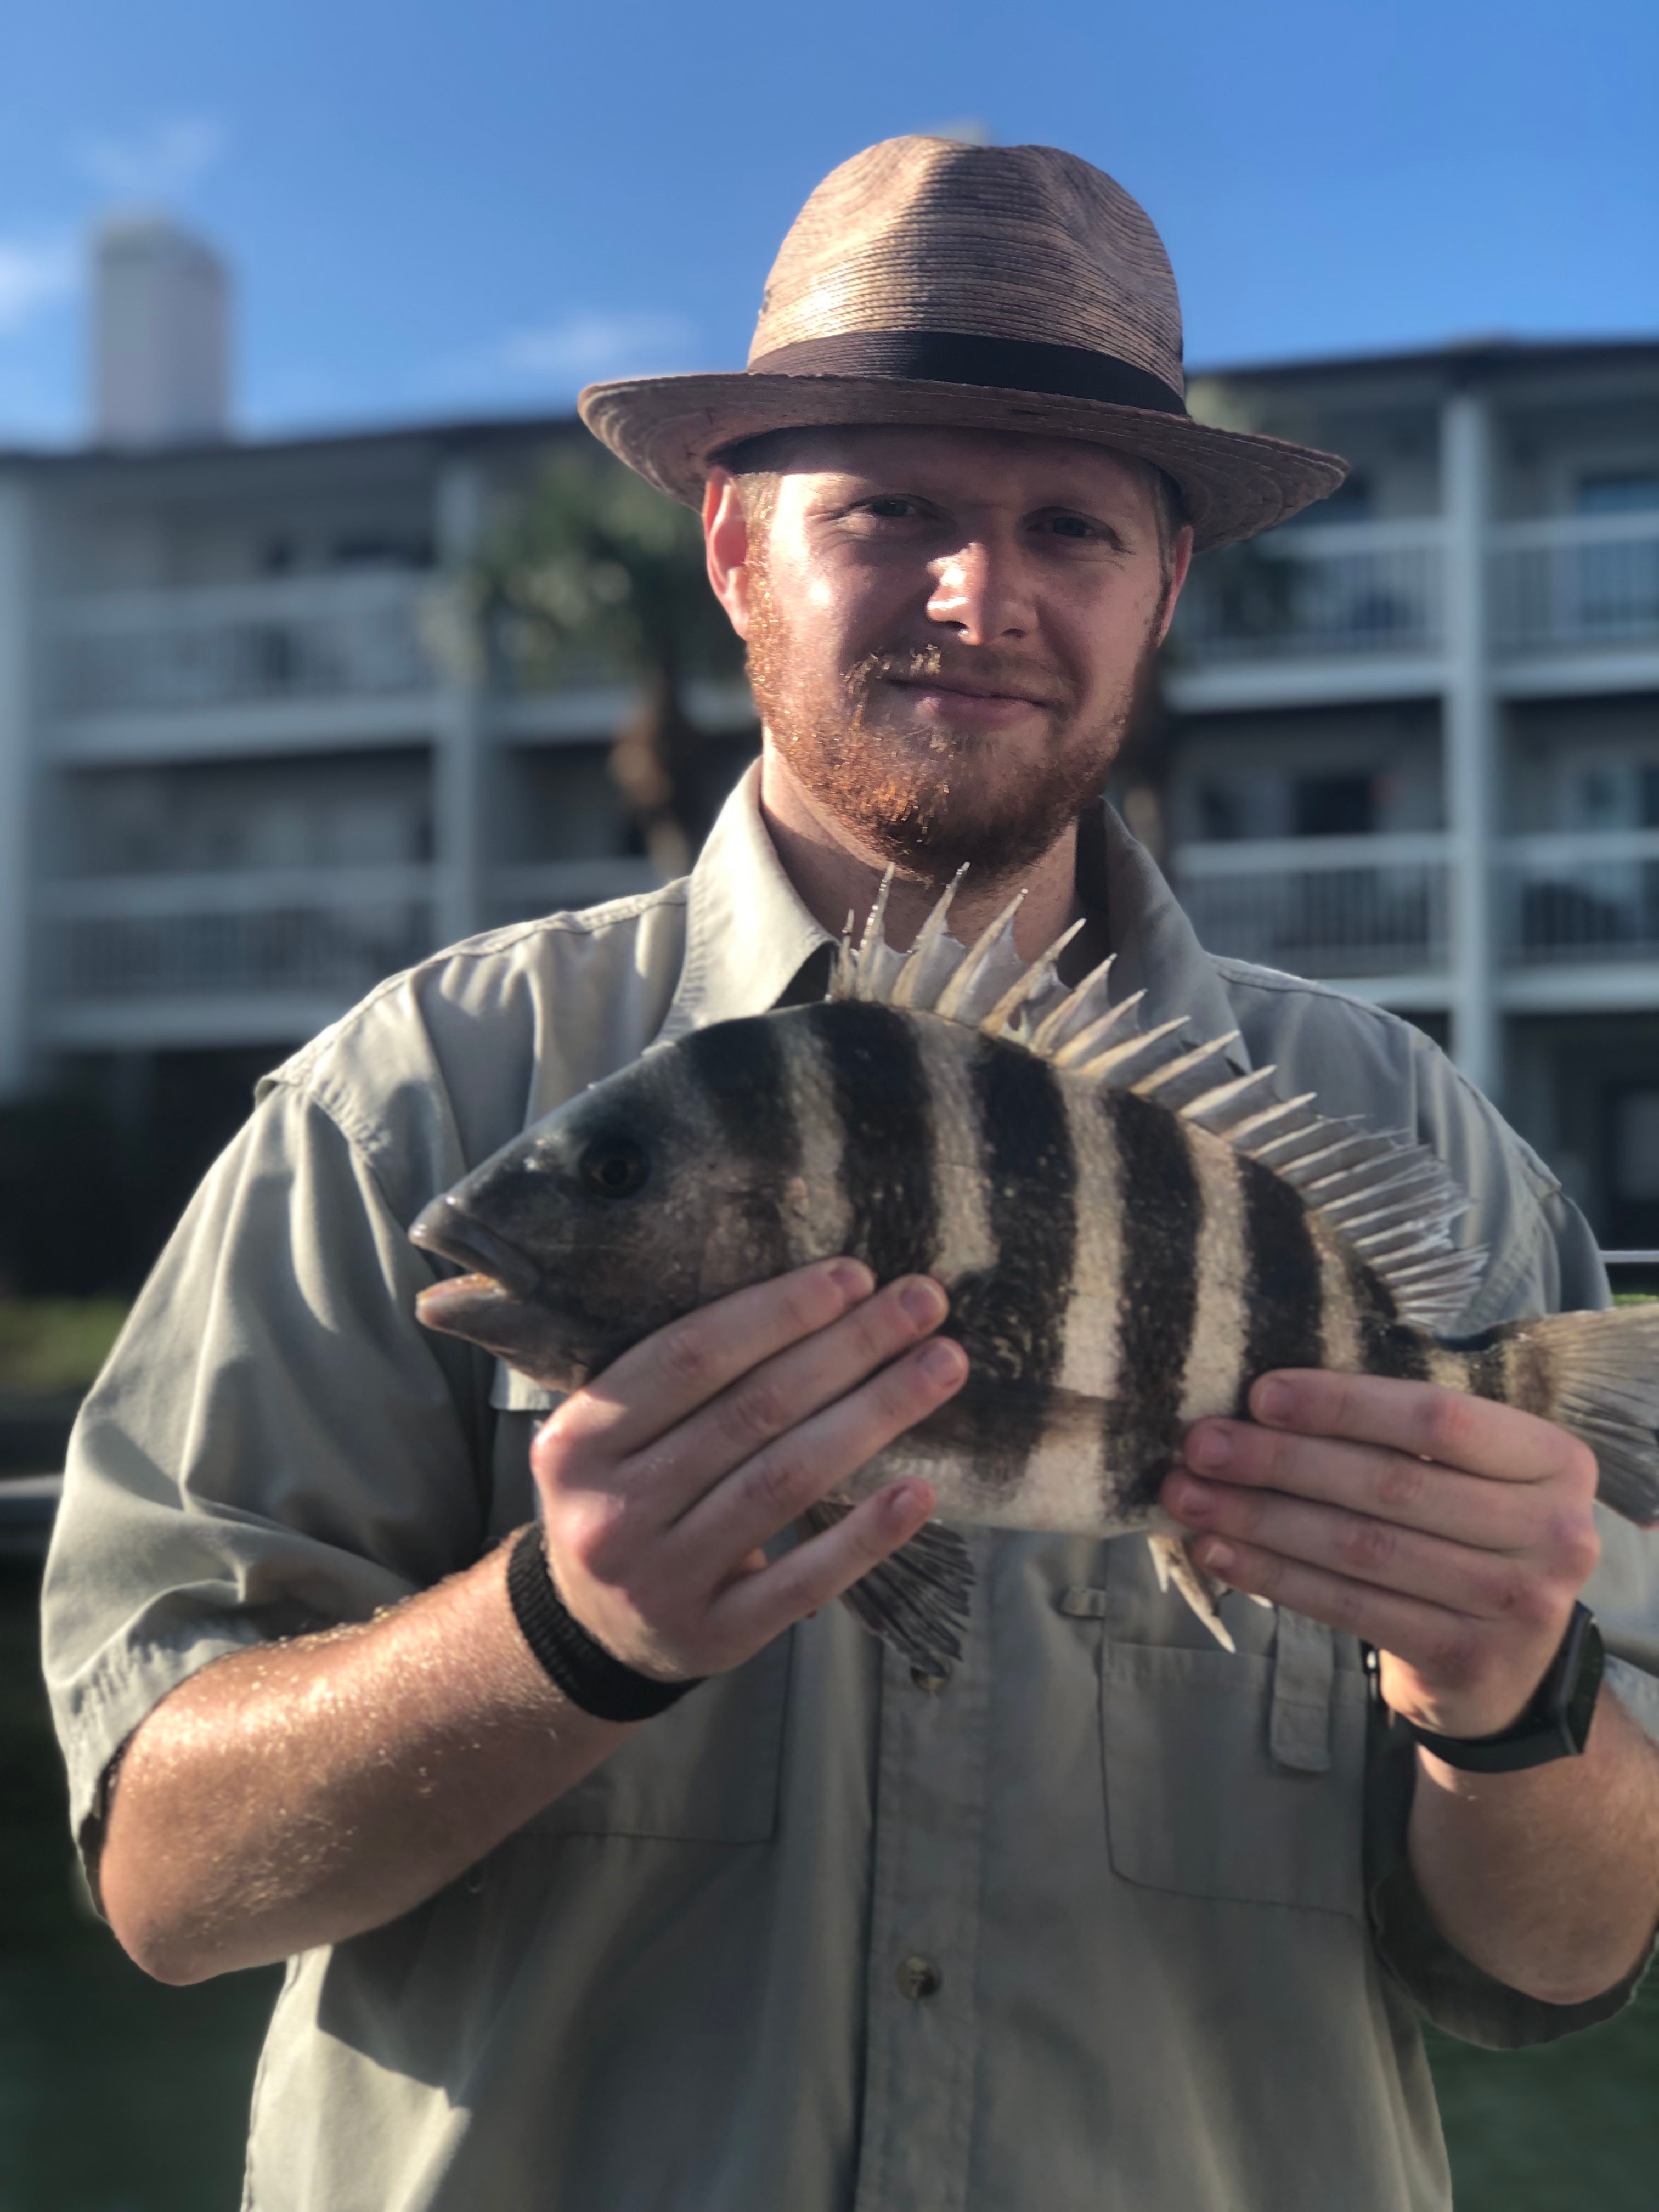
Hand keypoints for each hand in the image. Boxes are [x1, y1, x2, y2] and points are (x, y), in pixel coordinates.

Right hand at [529, 1258, 968, 1682]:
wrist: (587, 1633)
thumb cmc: (623, 1499)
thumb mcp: (611, 1438)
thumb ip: (679, 1382)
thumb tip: (819, 1299)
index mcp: (578, 1442)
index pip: (689, 1357)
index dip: (778, 1311)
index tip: (854, 1276)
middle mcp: (612, 1511)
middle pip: (753, 1411)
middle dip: (849, 1346)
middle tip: (923, 1302)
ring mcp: (663, 1580)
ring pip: (785, 1481)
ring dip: (875, 1414)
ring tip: (941, 1365)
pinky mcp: (716, 1636)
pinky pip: (803, 1579)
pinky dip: (865, 1534)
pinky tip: (919, 1491)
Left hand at [1161, 1371, 1601, 1739]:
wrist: (1511, 1669)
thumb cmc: (1466, 1536)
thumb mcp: (1467, 1476)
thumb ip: (1396, 1437)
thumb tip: (1260, 1401)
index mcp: (1552, 1461)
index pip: (1438, 1418)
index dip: (1343, 1404)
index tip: (1257, 1394)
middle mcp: (1551, 1532)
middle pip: (1390, 1483)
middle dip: (1280, 1461)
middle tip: (1200, 1444)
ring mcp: (1515, 1604)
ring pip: (1359, 1547)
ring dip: (1260, 1518)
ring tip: (1188, 1497)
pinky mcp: (1465, 1658)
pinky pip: (1349, 1606)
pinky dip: (1274, 1575)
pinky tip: (1220, 1552)